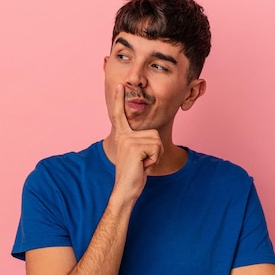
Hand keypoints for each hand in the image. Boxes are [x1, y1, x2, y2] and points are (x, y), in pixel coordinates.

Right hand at [110, 84, 162, 200]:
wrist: (126, 189)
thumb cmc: (133, 173)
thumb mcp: (136, 154)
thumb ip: (139, 142)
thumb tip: (150, 136)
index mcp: (121, 135)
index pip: (119, 115)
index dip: (118, 100)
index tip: (120, 86)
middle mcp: (123, 136)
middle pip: (153, 133)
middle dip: (155, 150)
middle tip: (143, 161)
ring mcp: (127, 141)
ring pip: (156, 141)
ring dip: (155, 155)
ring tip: (142, 163)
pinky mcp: (134, 148)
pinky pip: (156, 148)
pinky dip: (154, 160)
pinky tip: (142, 166)